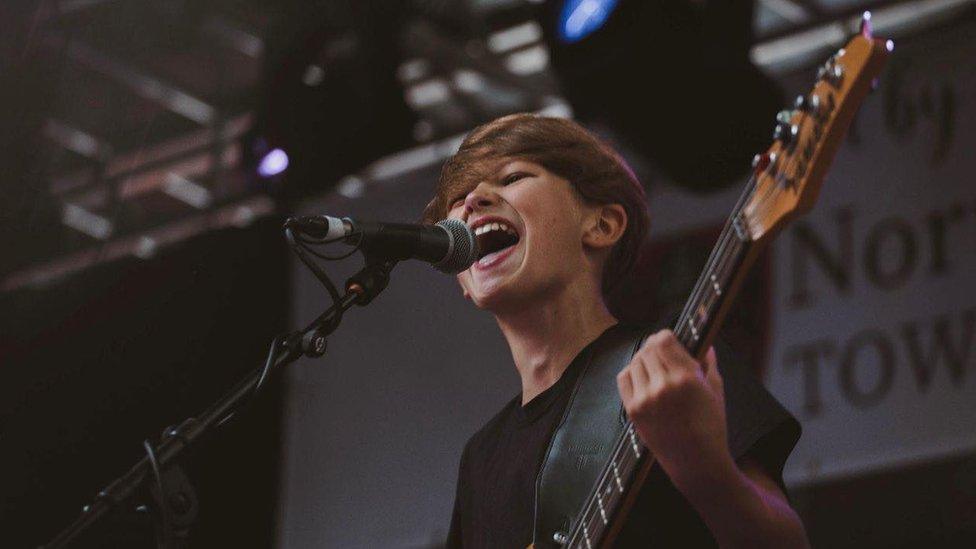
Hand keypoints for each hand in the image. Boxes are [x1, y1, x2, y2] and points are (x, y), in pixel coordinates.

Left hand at [615, 330, 732, 490]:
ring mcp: (645, 399)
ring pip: (635, 362)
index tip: (668, 338)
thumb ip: (709, 364)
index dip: (664, 336)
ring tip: (652, 364)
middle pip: (648, 349)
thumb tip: (706, 345)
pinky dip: (631, 372)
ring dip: (643, 359)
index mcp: (687, 378)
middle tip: (660, 350)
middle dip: (654, 346)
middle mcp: (663, 386)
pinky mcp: (634, 411)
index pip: (664, 340)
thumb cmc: (712, 427)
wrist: (696, 462)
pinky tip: (641, 376)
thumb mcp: (716, 392)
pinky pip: (624, 379)